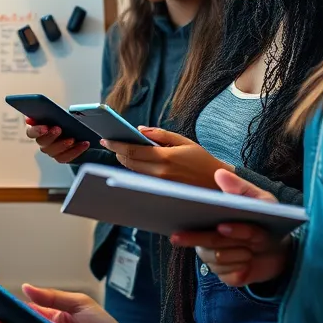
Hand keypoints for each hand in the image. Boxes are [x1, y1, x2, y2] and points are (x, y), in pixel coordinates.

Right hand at [24, 117, 89, 162]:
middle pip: (42, 142)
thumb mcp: (57, 113)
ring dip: (63, 145)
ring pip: (53, 152)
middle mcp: (42, 142)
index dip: (37, 130)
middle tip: (59, 129)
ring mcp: (51, 151)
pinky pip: (66, 157)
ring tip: (73, 138)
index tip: (45, 127)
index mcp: (37, 129)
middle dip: (51, 136)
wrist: (76, 128)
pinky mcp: (61, 157)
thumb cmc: (63, 119)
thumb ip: (48, 113)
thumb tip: (40, 115)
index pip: (31, 132)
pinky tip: (84, 143)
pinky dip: (76, 150)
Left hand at [100, 127, 230, 187]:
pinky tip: (134, 162)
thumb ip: (160, 135)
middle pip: (128, 162)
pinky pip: (141, 180)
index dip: (116, 144)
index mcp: (165, 157)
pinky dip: (134, 170)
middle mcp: (160, 173)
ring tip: (120, 150)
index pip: (132, 150)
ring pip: (132, 172)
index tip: (105, 139)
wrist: (217, 185)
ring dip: (124, 161)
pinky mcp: (160, 192)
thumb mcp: (184, 141)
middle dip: (117, 152)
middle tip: (110, 143)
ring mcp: (159, 185)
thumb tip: (140, 130)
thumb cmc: (202, 161)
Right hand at [171, 169, 291, 286]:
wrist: (281, 249)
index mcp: (207, 220)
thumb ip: (240, 188)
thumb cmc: (266, 221)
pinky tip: (250, 262)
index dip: (198, 230)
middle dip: (230, 242)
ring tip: (252, 249)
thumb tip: (219, 174)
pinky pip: (229, 275)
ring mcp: (214, 260)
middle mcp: (205, 240)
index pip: (193, 225)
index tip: (221, 227)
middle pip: (205, 244)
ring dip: (240, 254)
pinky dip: (242, 269)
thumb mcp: (260, 200)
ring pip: (218, 260)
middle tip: (247, 243)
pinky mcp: (227, 277)